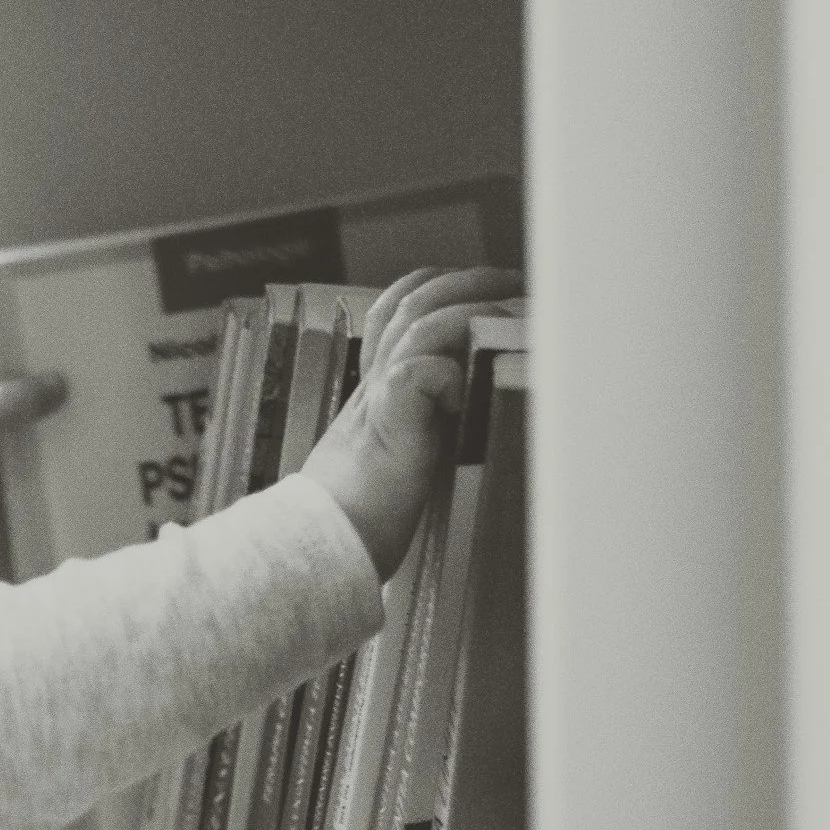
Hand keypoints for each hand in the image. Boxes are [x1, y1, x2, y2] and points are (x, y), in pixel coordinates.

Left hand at [0, 321, 66, 526]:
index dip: (18, 336)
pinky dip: (26, 426)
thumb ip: (8, 403)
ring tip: (67, 402)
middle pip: (1, 365)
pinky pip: (9, 423)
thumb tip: (54, 384)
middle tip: (68, 374)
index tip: (54, 343)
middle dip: (31, 372)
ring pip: (8, 395)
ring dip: (31, 403)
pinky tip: (51, 429)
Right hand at [303, 268, 523, 577]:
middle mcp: (373, 384)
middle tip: (511, 280)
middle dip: (467, 281)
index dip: (434, 286)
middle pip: (411, 301)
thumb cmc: (356, 518)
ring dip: (471, 312)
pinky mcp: (391, 423)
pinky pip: (425, 371)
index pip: (394, 310)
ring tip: (507, 314)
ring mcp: (378, 400)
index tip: (480, 285)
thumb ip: (417, 426)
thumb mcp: (390, 456)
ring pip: (420, 323)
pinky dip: (452, 371)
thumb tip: (461, 412)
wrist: (318, 549)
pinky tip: (466, 391)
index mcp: (373, 389)